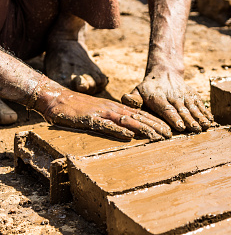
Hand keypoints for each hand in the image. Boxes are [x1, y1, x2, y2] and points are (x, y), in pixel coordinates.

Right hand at [33, 79, 171, 140]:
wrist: (57, 98)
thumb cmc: (78, 108)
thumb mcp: (100, 111)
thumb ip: (114, 118)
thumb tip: (129, 129)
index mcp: (116, 107)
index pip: (140, 114)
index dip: (155, 121)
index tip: (168, 129)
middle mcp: (112, 109)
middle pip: (139, 117)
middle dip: (155, 126)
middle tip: (170, 135)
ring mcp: (102, 113)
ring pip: (127, 121)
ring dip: (144, 128)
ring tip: (157, 136)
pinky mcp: (90, 119)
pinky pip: (107, 125)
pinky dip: (119, 130)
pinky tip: (130, 135)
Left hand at [121, 66, 212, 132]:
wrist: (164, 72)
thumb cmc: (148, 88)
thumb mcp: (137, 91)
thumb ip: (132, 98)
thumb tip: (125, 99)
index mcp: (157, 97)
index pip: (167, 108)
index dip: (174, 118)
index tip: (180, 127)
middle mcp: (172, 95)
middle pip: (182, 109)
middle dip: (189, 120)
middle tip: (195, 129)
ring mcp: (184, 94)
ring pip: (192, 105)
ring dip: (200, 116)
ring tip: (205, 126)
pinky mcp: (192, 94)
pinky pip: (199, 102)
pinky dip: (205, 111)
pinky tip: (210, 120)